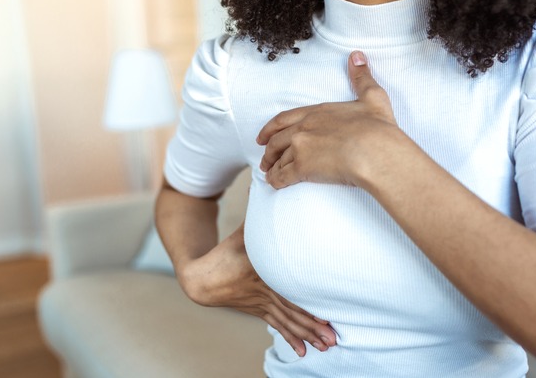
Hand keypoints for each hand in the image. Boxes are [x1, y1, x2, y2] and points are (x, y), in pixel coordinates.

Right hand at [178, 223, 336, 355]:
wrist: (202, 276)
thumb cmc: (227, 250)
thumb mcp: (245, 229)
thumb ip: (261, 209)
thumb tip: (270, 183)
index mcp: (263, 272)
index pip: (288, 291)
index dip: (307, 305)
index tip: (327, 314)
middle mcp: (265, 292)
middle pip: (293, 312)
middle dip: (314, 325)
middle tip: (333, 337)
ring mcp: (262, 305)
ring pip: (289, 323)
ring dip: (308, 335)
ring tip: (327, 346)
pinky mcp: (260, 311)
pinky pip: (278, 327)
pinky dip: (292, 339)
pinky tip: (303, 352)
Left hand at [257, 51, 406, 188]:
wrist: (376, 151)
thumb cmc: (377, 128)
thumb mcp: (372, 97)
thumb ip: (361, 77)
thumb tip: (357, 56)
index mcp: (317, 112)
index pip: (285, 119)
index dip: (271, 128)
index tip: (263, 135)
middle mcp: (304, 128)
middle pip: (277, 140)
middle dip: (269, 151)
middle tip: (264, 158)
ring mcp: (301, 148)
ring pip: (279, 159)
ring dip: (271, 166)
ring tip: (269, 173)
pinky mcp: (303, 168)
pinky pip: (282, 175)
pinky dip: (276, 180)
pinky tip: (274, 183)